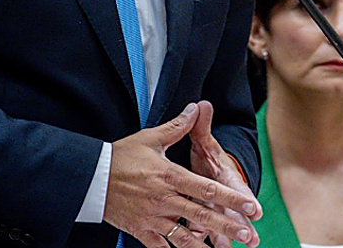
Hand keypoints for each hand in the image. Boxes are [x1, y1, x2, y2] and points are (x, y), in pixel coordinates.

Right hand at [104, 103, 259, 247]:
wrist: (92, 178)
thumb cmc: (121, 156)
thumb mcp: (150, 138)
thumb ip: (177, 127)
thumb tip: (196, 108)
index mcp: (169, 176)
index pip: (206, 188)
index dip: (231, 198)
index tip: (251, 206)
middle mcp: (164, 199)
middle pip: (202, 215)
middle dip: (228, 226)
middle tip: (247, 235)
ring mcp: (153, 218)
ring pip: (185, 237)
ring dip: (206, 244)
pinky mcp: (141, 231)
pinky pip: (163, 247)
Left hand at [189, 100, 260, 247]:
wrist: (208, 172)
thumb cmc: (209, 158)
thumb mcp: (204, 142)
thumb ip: (202, 127)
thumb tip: (203, 104)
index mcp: (226, 177)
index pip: (239, 188)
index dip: (247, 198)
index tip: (256, 210)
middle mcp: (225, 196)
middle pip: (236, 213)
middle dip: (244, 226)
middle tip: (252, 240)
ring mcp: (217, 210)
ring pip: (223, 226)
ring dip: (227, 238)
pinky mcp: (206, 220)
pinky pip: (206, 233)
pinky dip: (207, 241)